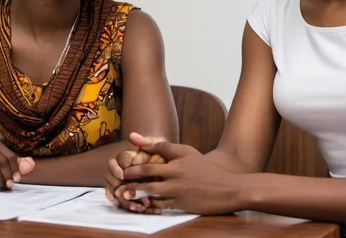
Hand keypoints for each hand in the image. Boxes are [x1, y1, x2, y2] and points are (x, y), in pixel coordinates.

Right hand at [106, 132, 165, 213]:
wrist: (174, 169)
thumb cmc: (164, 155)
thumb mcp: (159, 146)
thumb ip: (148, 141)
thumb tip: (132, 135)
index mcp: (128, 158)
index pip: (115, 161)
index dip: (116, 168)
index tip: (123, 175)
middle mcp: (122, 170)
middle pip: (110, 177)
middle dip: (116, 185)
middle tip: (123, 191)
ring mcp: (124, 183)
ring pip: (115, 190)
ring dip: (123, 198)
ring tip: (136, 203)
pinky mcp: (129, 194)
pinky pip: (122, 200)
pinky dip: (126, 204)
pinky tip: (136, 208)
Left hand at [121, 140, 241, 214]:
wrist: (226, 189)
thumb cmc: (205, 170)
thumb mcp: (189, 153)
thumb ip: (168, 147)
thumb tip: (147, 141)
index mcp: (180, 158)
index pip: (157, 150)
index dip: (141, 151)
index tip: (126, 155)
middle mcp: (178, 172)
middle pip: (148, 171)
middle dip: (131, 173)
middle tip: (119, 174)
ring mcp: (178, 190)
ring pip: (151, 190)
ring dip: (135, 190)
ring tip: (123, 191)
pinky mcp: (180, 205)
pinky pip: (159, 205)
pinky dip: (148, 204)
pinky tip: (139, 204)